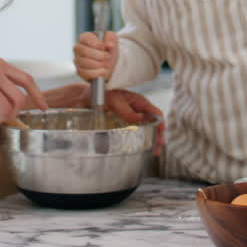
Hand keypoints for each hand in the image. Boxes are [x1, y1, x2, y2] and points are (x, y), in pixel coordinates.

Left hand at [42, 83, 165, 155]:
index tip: (161, 133)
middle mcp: (137, 111)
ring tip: (154, 153)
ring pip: (146, 130)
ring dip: (151, 141)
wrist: (85, 99)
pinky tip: (142, 149)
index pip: (155, 112)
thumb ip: (126, 109)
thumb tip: (140, 119)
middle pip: (153, 124)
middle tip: (158, 148)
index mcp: (138, 102)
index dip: (160, 123)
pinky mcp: (124, 126)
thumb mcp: (114, 100)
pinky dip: (141, 141)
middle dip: (158, 136)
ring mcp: (131, 119)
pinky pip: (136, 134)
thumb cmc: (100, 94)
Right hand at [73, 31, 116, 80]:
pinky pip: (86, 73)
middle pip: (84, 51)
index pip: (85, 38)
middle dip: (99, 55)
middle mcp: (78, 48)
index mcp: (84, 38)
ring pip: (85, 63)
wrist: (109, 64)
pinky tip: (103, 71)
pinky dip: (97, 73)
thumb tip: (109, 44)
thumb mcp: (112, 40)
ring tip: (107, 64)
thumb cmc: (108, 50)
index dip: (96, 43)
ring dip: (99, 64)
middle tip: (108, 57)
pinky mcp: (79, 71)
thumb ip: (111, 37)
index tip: (105, 47)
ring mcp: (77, 60)